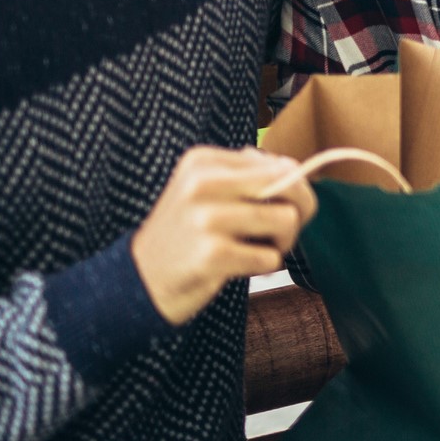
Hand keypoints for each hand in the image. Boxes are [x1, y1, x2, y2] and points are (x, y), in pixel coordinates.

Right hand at [131, 147, 317, 325]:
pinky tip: (237, 267)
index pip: (280, 164)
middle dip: (300, 211)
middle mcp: (203, 183)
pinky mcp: (212, 255)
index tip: (275, 208)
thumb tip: (295, 171)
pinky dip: (263, 267)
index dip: (293, 191)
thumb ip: (248, 176)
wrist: (139, 280)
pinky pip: (270, 257)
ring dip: (280, 243)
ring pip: (286, 221)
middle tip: (279, 232)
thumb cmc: (186, 235)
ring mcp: (206, 219)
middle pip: (290, 185)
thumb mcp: (206, 192)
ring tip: (253, 250)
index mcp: (203, 161)